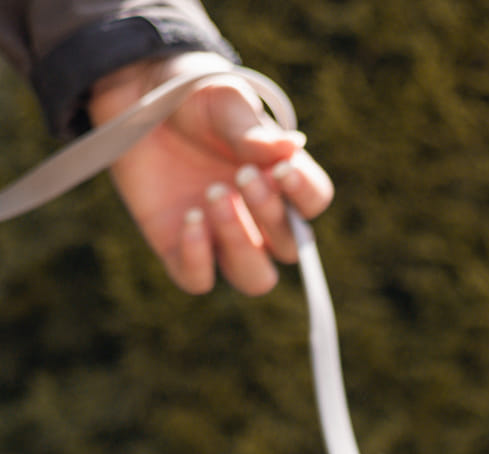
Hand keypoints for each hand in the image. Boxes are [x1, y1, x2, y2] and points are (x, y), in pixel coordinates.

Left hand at [86, 52, 334, 295]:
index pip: (313, 203)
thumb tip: (290, 147)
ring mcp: (222, 239)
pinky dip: (198, 258)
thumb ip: (251, 130)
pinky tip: (188, 217)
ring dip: (241, 245)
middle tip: (241, 176)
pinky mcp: (181, 250)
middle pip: (289, 248)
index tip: (283, 171)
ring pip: (254, 278)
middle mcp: (259, 220)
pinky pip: (199, 281)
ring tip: (214, 195)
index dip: (306, 195)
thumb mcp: (223, 102)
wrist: (138, 100)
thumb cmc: (193, 99)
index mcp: (280, 181)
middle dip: (269, 215)